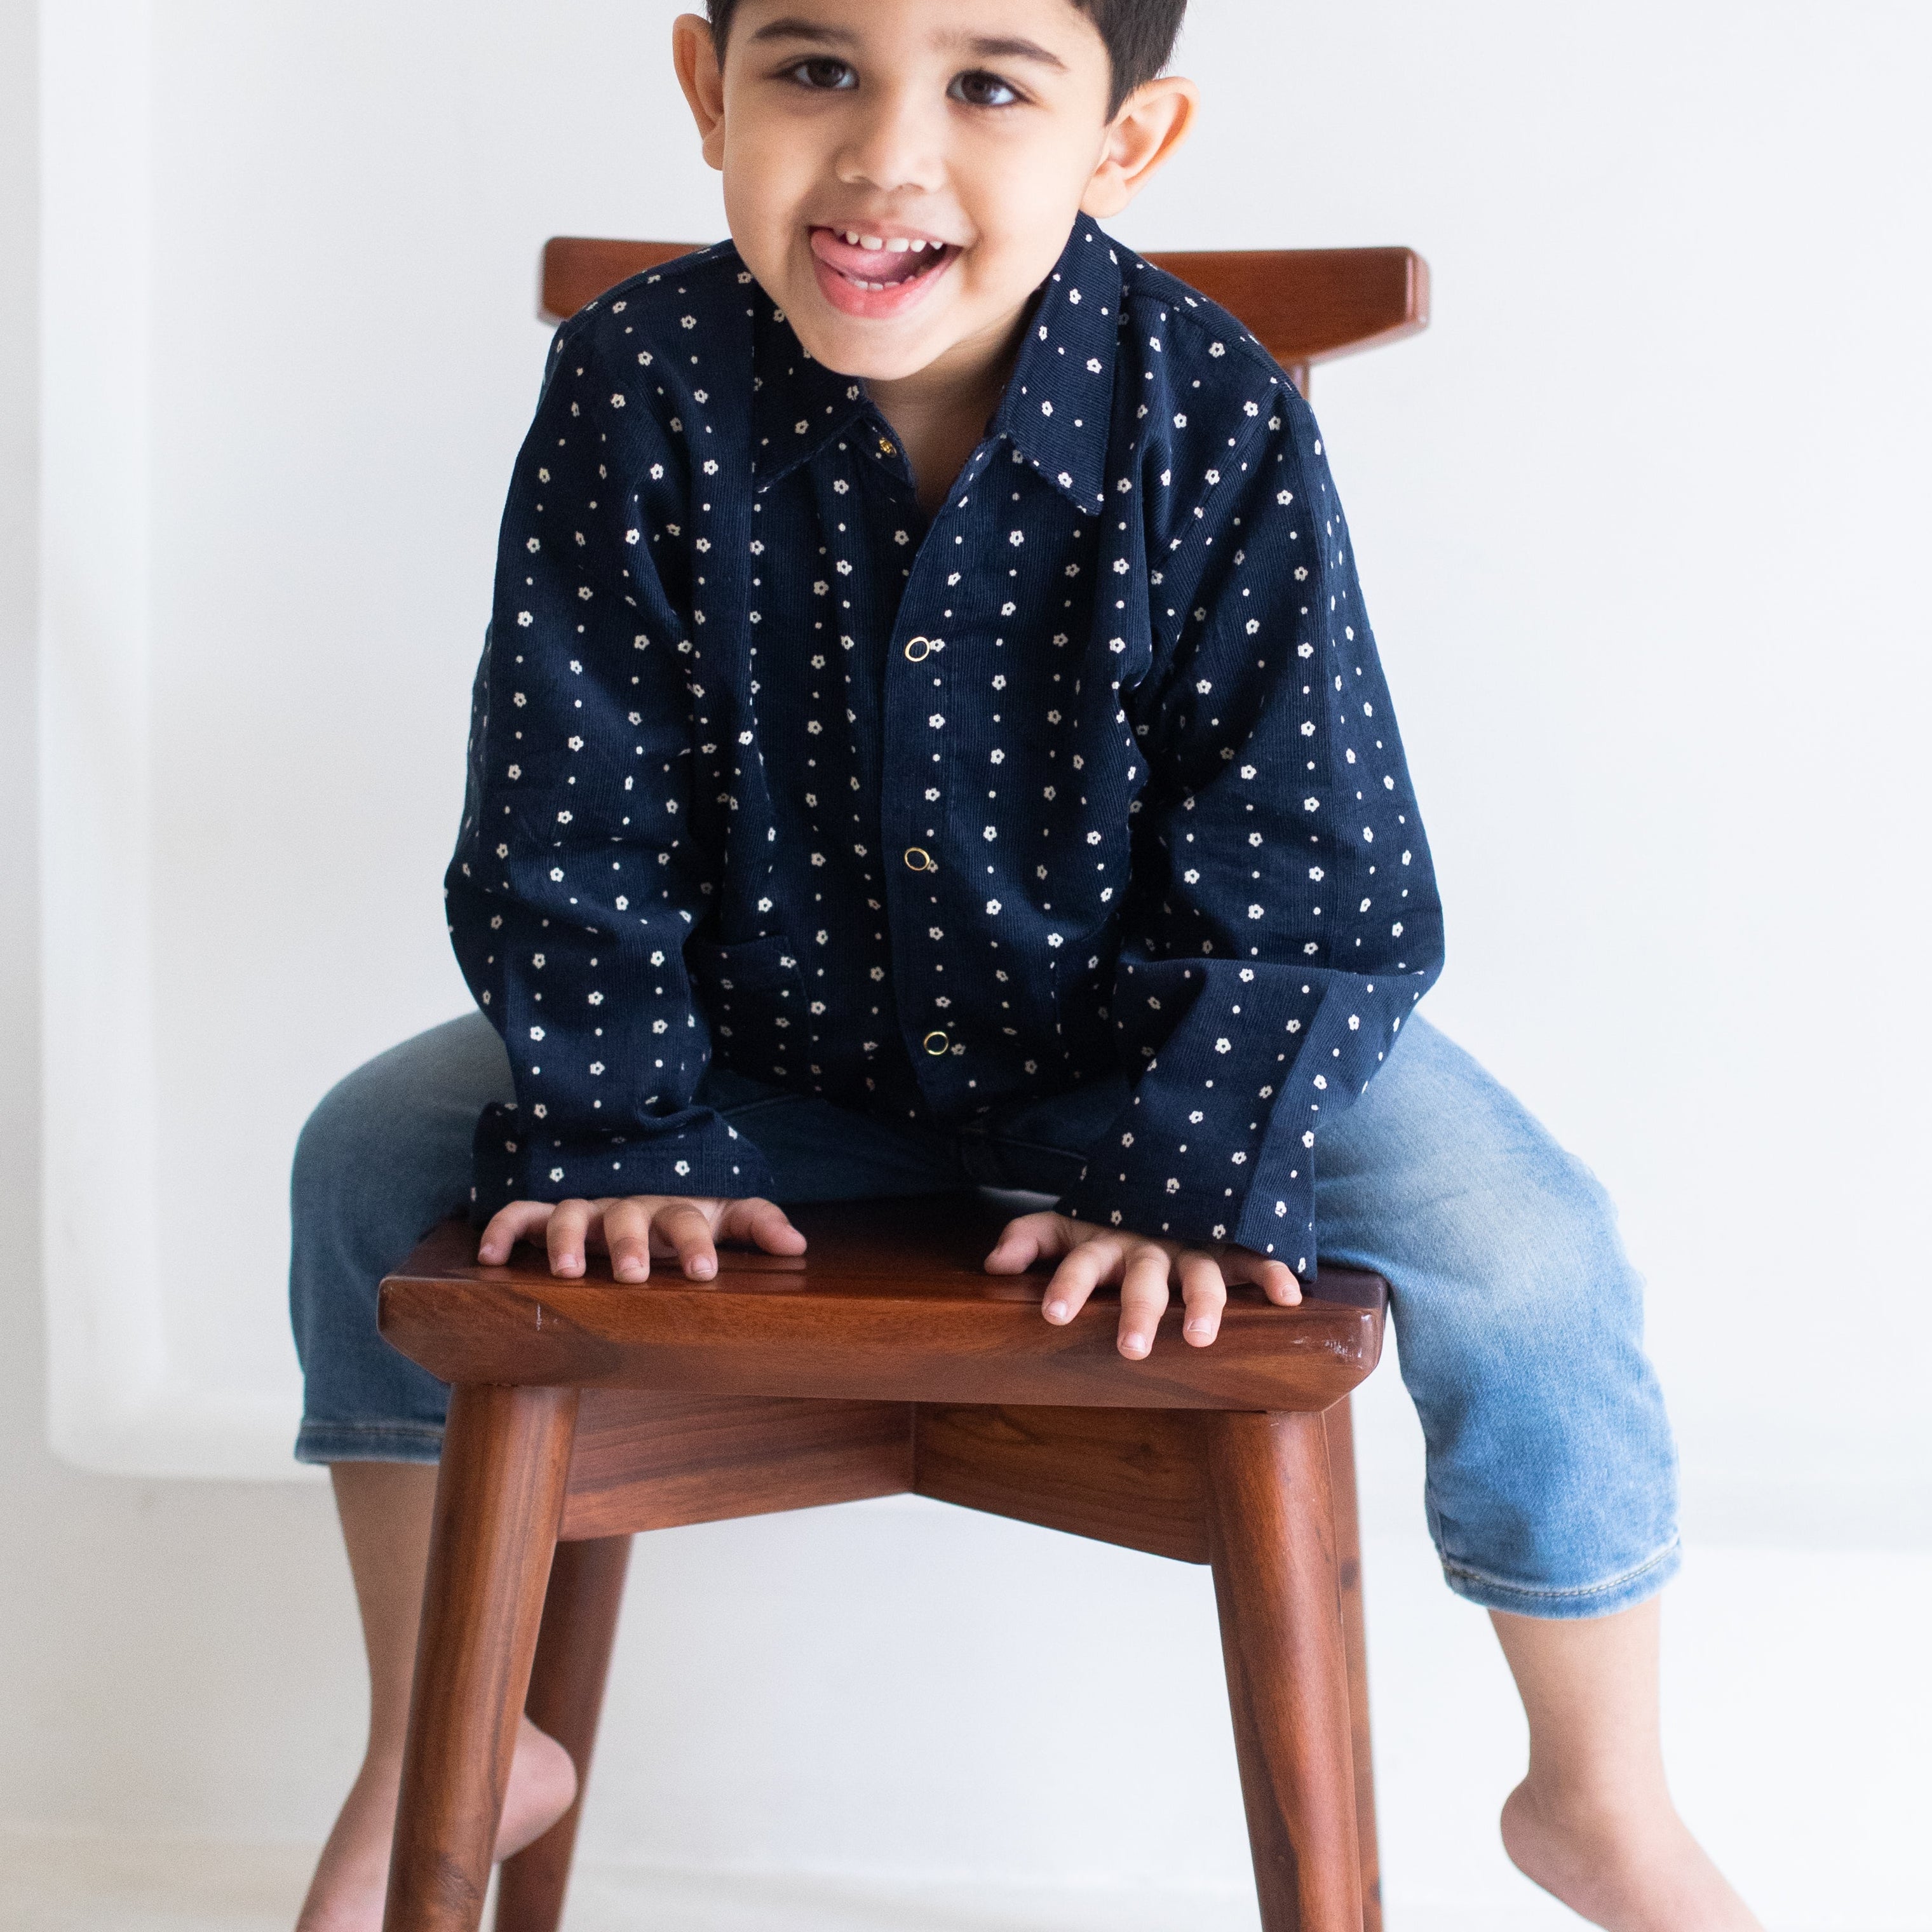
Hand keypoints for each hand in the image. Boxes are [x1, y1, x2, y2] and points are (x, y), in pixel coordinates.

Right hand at [477, 1194, 806, 1282]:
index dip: (697, 1243)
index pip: (688, 1220)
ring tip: (569, 1272)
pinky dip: (502, 1230)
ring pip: (570, 1214)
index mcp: (673, 1210)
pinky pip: (520, 1216)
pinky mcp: (549, 1219)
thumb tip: (798, 1246)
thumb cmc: (687, 1216)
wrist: (642, 1184)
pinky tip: (487, 1257)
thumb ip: (759, 1225)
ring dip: (567, 1239)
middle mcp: (626, 1208)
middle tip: (634, 1274)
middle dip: (629, 1243)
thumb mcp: (726, 1217)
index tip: (705, 1271)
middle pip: (626, 1216)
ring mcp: (586, 1211)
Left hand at [982, 1211, 1299, 1357]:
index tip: (1053, 1316)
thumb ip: (1028, 1239)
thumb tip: (991, 1265)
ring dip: (1202, 1302)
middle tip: (1130, 1349)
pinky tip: (1288, 1296)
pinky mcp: (1227, 1248)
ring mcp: (1190, 1247)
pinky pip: (1252, 1259)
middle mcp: (1148, 1247)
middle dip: (1137, 1312)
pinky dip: (1271, 1273)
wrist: (1164, 1178)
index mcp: (1105, 1243)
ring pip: (1200, 1275)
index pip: (1080, 1264)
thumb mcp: (1066, 1226)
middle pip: (1142, 1279)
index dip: (1068, 1286)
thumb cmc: (1107, 1222)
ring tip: (1200, 1337)